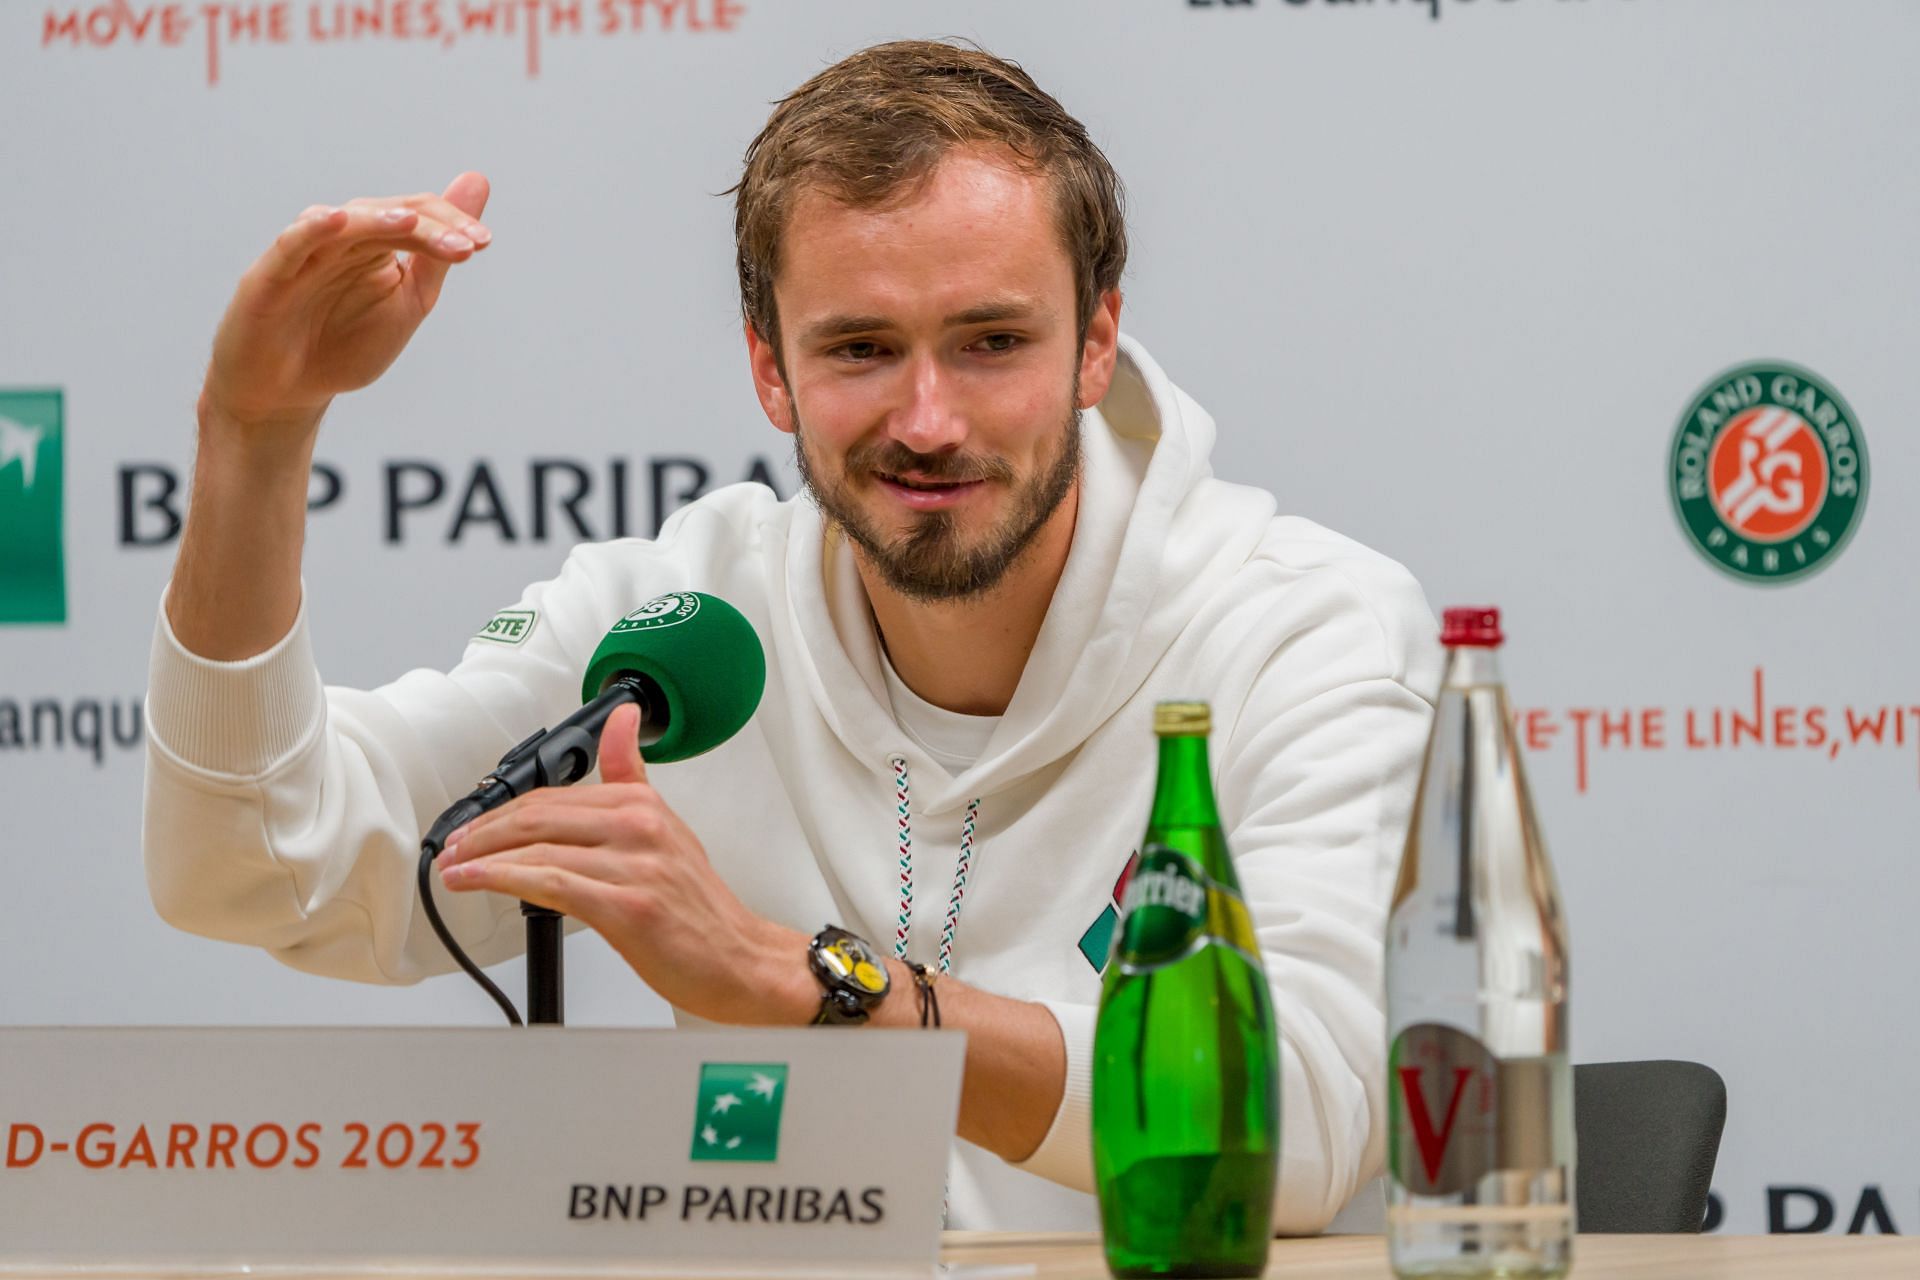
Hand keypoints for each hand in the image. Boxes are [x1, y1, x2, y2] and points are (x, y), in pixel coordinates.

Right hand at [202, 172, 493, 436]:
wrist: (288, 391)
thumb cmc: (345, 345)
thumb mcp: (407, 302)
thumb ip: (439, 254)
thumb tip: (477, 184)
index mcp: (375, 244)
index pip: (417, 218)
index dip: (452, 225)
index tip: (482, 243)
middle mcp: (341, 238)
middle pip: (387, 216)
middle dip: (429, 228)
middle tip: (466, 243)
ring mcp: (305, 253)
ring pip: (344, 224)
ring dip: (378, 220)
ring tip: (411, 222)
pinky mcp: (270, 275)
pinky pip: (292, 245)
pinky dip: (313, 230)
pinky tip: (339, 222)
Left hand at [435, 705, 814, 1024]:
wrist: (737, 959)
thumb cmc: (698, 908)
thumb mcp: (667, 827)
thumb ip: (632, 774)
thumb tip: (622, 721)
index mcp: (643, 805)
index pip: (553, 796)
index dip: (502, 812)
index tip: (473, 829)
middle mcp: (639, 827)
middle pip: (537, 817)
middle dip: (483, 833)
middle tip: (453, 849)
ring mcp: (634, 865)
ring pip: (537, 849)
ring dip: (482, 859)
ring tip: (455, 870)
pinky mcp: (626, 906)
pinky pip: (549, 884)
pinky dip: (502, 880)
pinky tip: (477, 883)